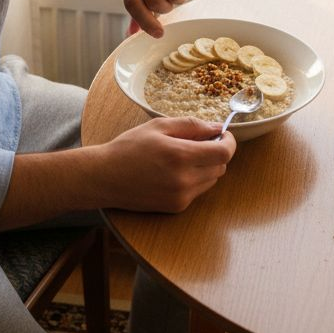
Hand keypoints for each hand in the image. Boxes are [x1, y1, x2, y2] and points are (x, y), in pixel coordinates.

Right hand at [92, 117, 235, 212]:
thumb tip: (217, 127)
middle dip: (216, 152)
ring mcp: (181, 196)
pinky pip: (198, 191)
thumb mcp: (158, 126)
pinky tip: (175, 172)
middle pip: (221, 166)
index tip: (223, 134)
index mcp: (181, 156)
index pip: (224, 152)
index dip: (229, 141)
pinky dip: (195, 180)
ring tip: (184, 157)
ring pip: (212, 180)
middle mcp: (185, 180)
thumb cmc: (128, 148)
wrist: (105, 177)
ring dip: (206, 167)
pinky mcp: (177, 207)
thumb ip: (191, 125)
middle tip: (200, 142)